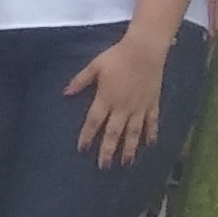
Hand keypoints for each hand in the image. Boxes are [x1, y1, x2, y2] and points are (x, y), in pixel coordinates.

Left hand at [65, 32, 170, 168]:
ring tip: (126, 163)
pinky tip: (150, 145)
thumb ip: (80, 81)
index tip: (82, 149)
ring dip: (129, 148)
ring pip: (134, 132)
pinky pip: (152, 122)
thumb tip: (65, 93)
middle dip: (108, 150)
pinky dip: (152, 133)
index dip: (87, 136)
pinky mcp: (152, 103)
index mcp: (106, 98)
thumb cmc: (117, 56)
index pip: (94, 122)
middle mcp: (122, 106)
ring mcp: (139, 106)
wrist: (145, 50)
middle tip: (103, 166)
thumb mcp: (95, 66)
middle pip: (113, 133)